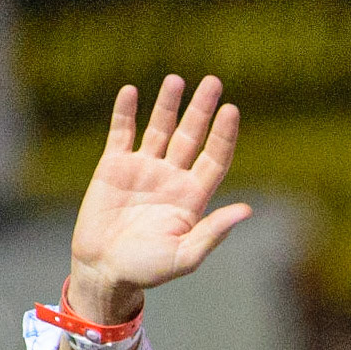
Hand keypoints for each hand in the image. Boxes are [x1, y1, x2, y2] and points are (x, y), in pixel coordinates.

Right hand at [67, 74, 251, 325]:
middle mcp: (172, 177)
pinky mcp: (113, 166)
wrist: (104, 269)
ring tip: (177, 80)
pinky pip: (122, 132)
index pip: (215, 158)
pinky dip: (125, 112)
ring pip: (160, 128)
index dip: (224, 135)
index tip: (231, 110)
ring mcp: (143, 169)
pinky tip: (132, 91)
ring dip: (168, 104)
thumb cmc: (147, 269)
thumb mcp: (185, 256)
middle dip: (202, 109)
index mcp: (193, 197)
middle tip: (214, 82)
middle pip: (192, 135)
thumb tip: (247, 210)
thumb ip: (214, 232)